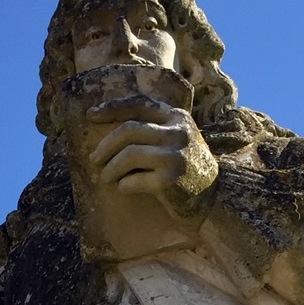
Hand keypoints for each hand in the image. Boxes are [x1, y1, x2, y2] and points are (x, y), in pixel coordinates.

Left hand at [85, 95, 217, 215]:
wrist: (213, 200)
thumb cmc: (186, 170)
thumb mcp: (177, 140)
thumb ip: (154, 128)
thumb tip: (110, 129)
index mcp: (177, 117)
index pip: (139, 104)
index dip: (112, 108)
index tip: (90, 116)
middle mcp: (178, 132)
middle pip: (129, 129)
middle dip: (105, 145)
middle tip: (94, 159)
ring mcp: (175, 155)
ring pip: (129, 154)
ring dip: (111, 168)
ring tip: (105, 177)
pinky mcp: (171, 180)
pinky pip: (134, 180)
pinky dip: (124, 185)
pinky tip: (123, 188)